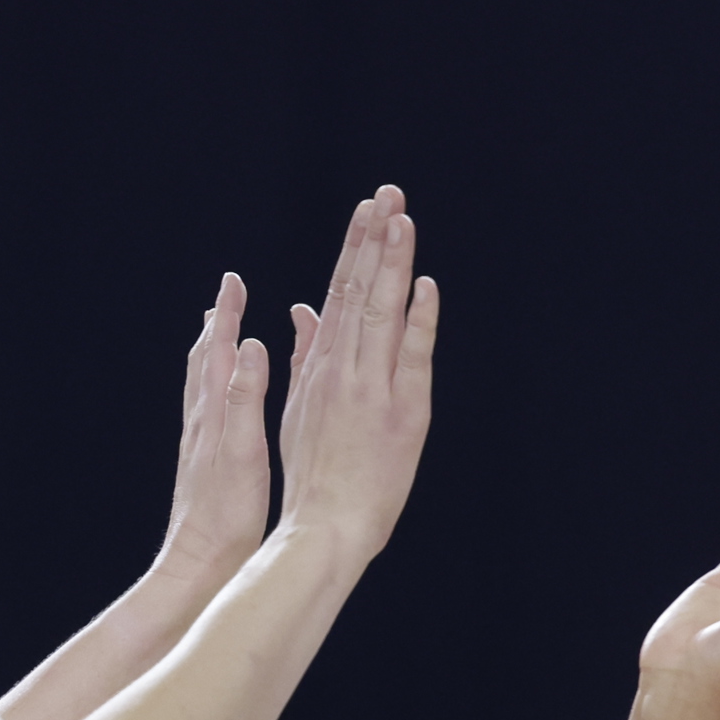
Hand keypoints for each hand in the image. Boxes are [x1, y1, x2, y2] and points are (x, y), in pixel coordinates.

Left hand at [158, 271, 272, 583]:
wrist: (199, 562)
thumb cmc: (225, 515)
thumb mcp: (241, 453)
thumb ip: (243, 398)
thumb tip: (248, 346)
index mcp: (213, 415)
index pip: (218, 352)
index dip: (226, 315)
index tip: (233, 281)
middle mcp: (201, 422)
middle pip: (204, 361)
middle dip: (216, 325)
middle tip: (227, 296)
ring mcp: (200, 442)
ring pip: (203, 385)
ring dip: (212, 353)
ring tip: (219, 334)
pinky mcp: (204, 462)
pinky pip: (210, 409)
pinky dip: (216, 387)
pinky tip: (223, 396)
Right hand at [273, 187, 441, 560]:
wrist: (321, 526)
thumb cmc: (311, 474)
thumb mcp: (294, 407)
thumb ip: (302, 355)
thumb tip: (300, 309)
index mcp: (319, 366)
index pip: (339, 294)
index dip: (355, 249)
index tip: (368, 210)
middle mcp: (342, 369)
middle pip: (358, 290)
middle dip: (373, 238)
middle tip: (387, 193)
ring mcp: (369, 387)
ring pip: (380, 311)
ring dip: (391, 263)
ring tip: (400, 218)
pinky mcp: (399, 412)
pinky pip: (410, 356)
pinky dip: (418, 319)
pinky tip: (425, 285)